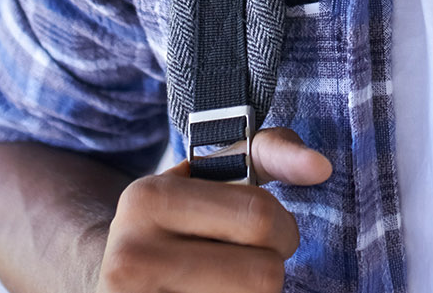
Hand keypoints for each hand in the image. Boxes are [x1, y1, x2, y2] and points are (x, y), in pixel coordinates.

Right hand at [94, 127, 332, 292]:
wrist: (112, 275)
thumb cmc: (180, 222)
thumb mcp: (213, 177)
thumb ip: (270, 153)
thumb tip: (320, 166)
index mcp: (148, 199)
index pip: (260, 218)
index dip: (283, 230)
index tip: (273, 234)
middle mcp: (131, 257)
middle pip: (264, 276)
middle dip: (272, 269)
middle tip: (252, 263)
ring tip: (228, 282)